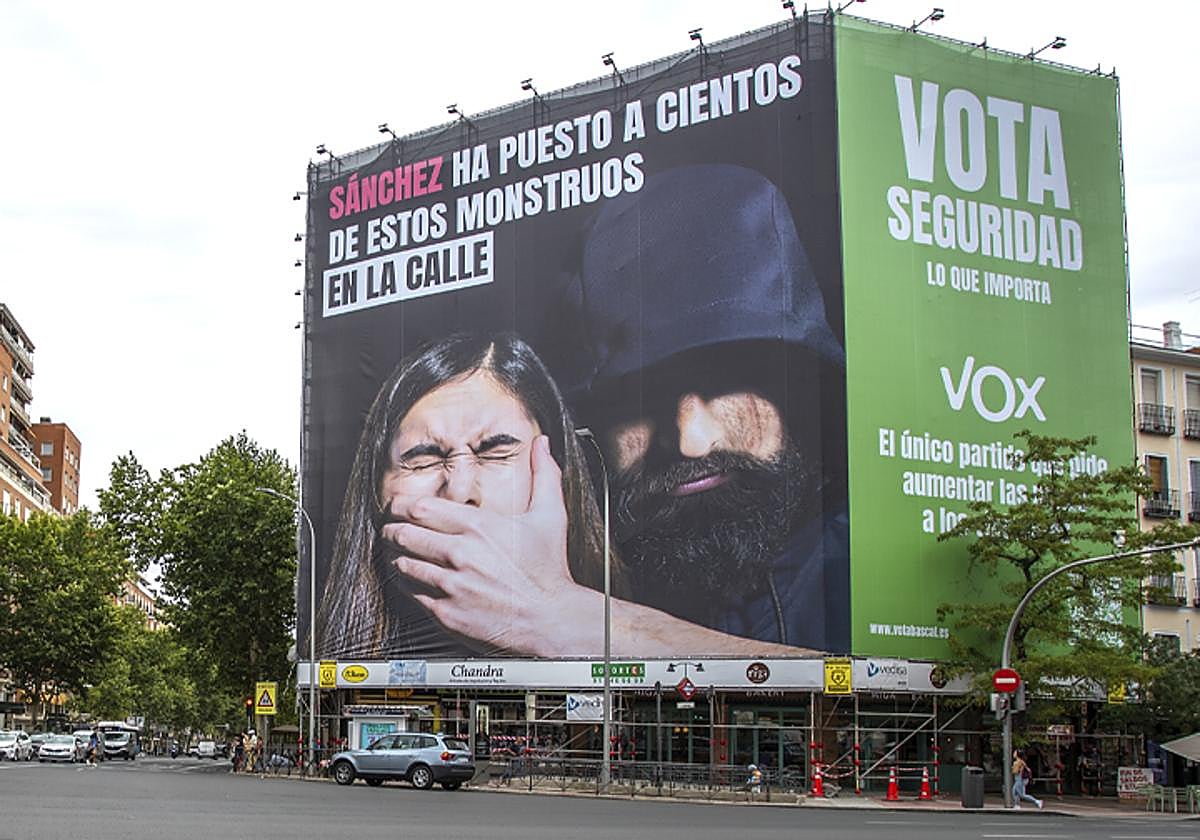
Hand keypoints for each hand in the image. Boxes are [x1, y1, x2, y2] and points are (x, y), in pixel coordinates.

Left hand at [379, 435, 588, 653]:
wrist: (551, 620)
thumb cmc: (549, 571)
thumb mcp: (551, 516)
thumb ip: (545, 475)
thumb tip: (542, 445)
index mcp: (478, 526)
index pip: (420, 508)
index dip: (400, 505)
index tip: (396, 506)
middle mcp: (460, 553)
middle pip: (403, 534)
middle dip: (391, 529)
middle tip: (389, 529)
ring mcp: (451, 584)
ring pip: (402, 564)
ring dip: (395, 556)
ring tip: (395, 552)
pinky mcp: (446, 612)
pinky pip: (411, 593)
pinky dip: (405, 584)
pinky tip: (409, 578)